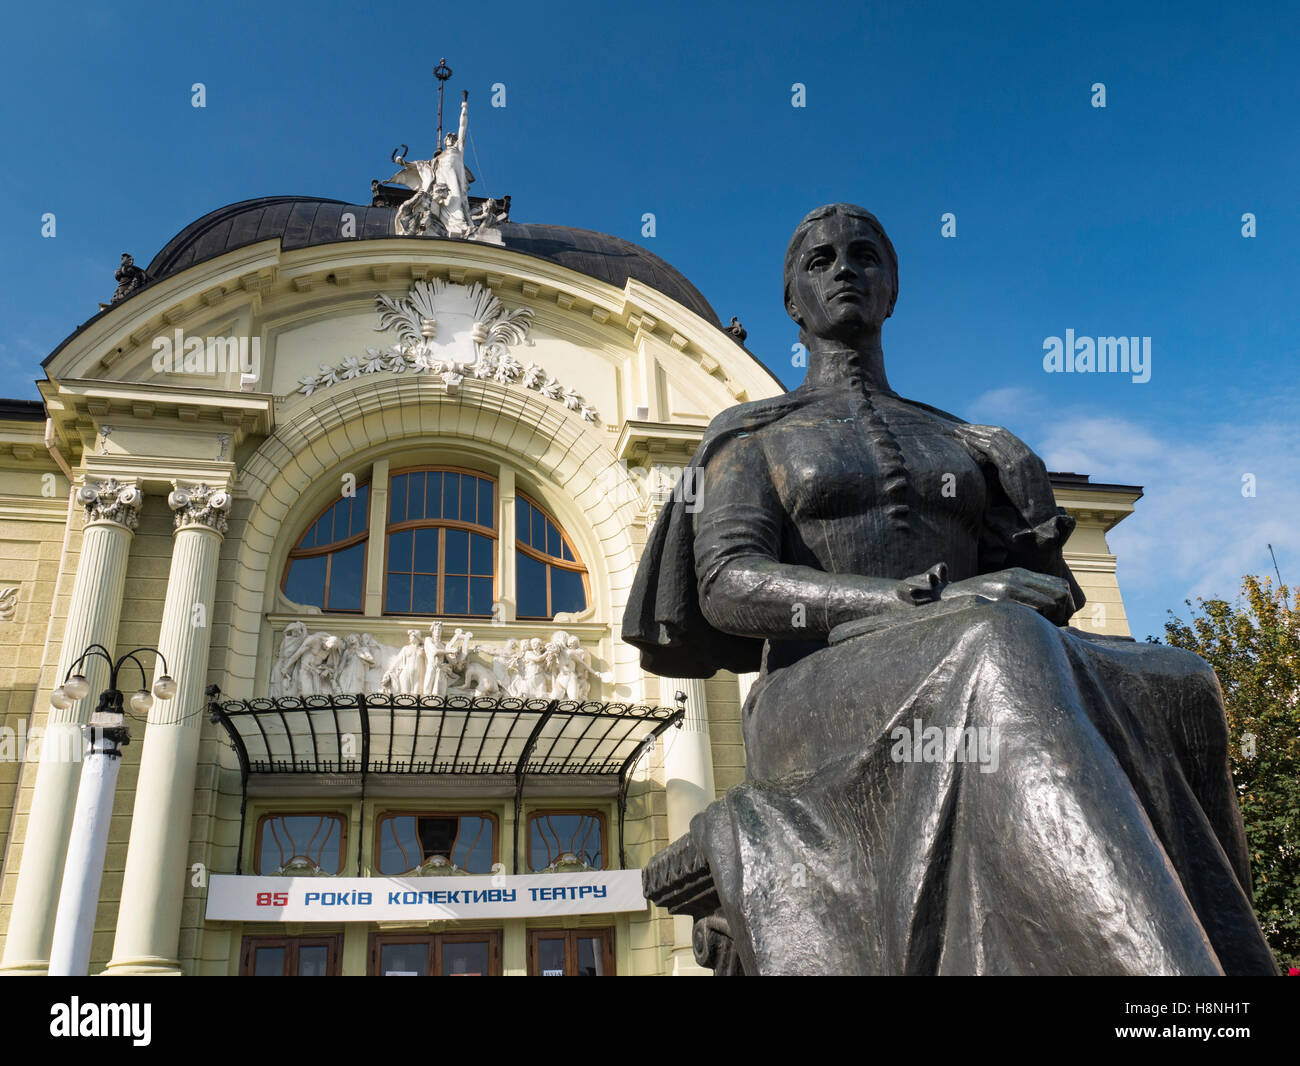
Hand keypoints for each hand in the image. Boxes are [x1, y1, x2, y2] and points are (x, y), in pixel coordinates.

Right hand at [941, 567, 1074, 624]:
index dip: (1066, 604)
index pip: (1060, 585)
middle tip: (1053, 628)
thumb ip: (1024, 591)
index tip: (1060, 619)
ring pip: (1049, 604)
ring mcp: (1007, 589)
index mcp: (1019, 574)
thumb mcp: (1001, 587)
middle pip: (1060, 594)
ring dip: (1051, 621)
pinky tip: (1027, 631)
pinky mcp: (1000, 602)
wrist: (946, 600)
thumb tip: (1056, 605)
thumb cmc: (977, 599)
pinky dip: (1036, 625)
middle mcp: (1016, 578)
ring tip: (1040, 631)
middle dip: (1063, 613)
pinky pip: (1033, 614)